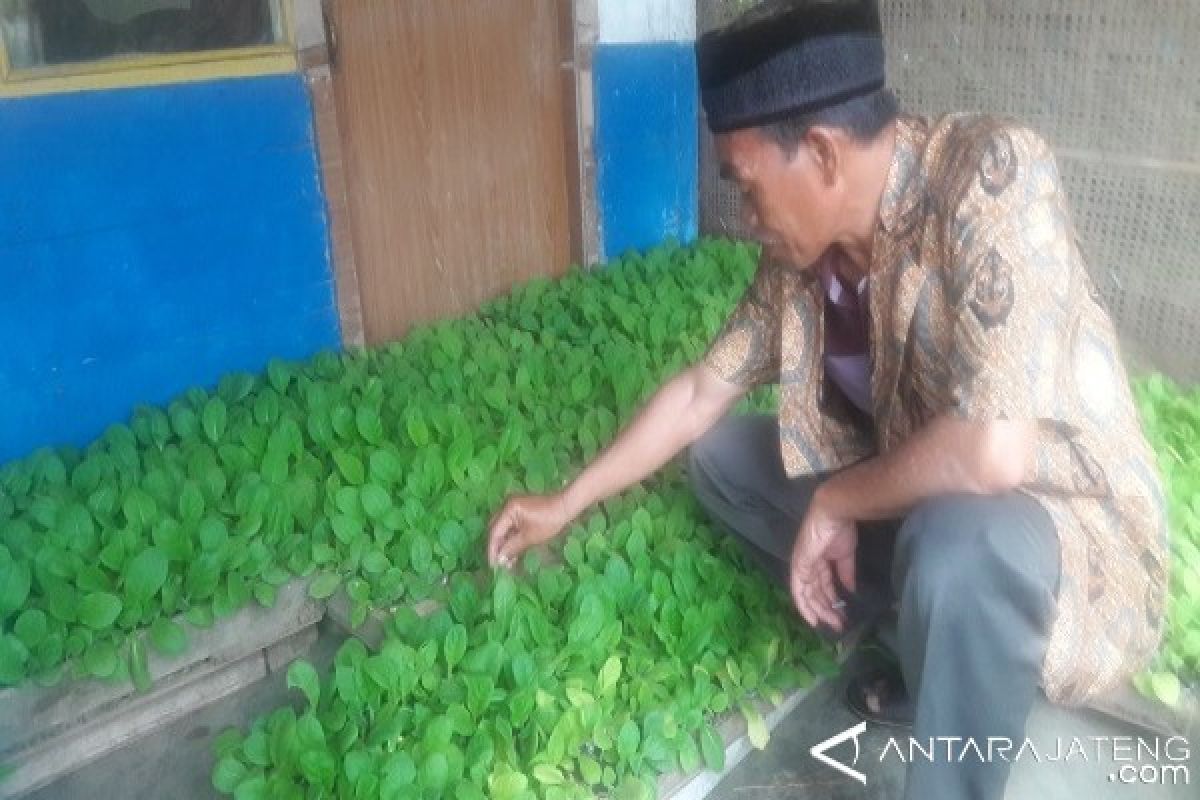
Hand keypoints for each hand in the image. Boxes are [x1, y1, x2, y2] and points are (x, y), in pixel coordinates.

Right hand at [487, 493, 571, 568]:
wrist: (565, 507)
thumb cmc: (549, 521)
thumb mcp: (529, 537)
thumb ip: (512, 548)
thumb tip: (499, 560)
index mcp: (508, 510)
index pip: (494, 532)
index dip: (492, 550)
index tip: (493, 566)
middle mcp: (507, 506)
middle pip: (496, 530)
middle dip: (497, 548)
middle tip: (499, 564)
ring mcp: (513, 508)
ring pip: (503, 529)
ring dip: (504, 545)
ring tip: (507, 562)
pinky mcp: (520, 511)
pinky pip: (511, 526)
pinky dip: (511, 539)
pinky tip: (514, 552)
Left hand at [789, 491, 857, 633]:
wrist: (835, 513)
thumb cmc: (840, 529)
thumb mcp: (845, 555)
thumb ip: (846, 573)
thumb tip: (850, 591)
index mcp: (817, 561)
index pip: (821, 586)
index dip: (829, 601)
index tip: (839, 616)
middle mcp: (807, 565)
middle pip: (815, 592)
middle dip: (827, 609)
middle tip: (840, 624)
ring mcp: (801, 565)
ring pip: (808, 595)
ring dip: (820, 610)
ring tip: (834, 623)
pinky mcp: (799, 566)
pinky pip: (798, 590)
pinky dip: (804, 605)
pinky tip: (813, 617)